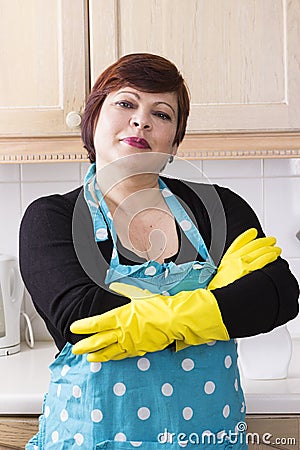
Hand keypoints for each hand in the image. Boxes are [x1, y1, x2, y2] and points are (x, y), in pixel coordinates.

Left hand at [71, 283, 228, 361]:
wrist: (175, 320)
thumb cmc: (159, 306)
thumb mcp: (139, 294)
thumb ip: (125, 289)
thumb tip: (115, 284)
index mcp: (120, 317)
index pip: (96, 324)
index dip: (84, 327)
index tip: (74, 328)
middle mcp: (123, 332)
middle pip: (99, 341)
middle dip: (85, 345)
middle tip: (75, 349)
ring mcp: (131, 343)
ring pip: (109, 351)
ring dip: (98, 355)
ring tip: (89, 358)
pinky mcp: (140, 350)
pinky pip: (124, 355)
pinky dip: (115, 356)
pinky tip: (110, 358)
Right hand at [208, 228, 280, 289]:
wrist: (217, 301)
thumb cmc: (218, 291)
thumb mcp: (218, 276)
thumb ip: (229, 269)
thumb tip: (238, 268)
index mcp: (226, 259)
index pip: (238, 242)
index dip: (247, 236)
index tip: (253, 232)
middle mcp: (234, 259)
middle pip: (252, 245)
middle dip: (264, 241)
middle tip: (271, 240)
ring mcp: (242, 264)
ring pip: (260, 251)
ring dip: (270, 248)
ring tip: (276, 249)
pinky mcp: (249, 271)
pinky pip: (263, 260)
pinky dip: (269, 256)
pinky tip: (274, 255)